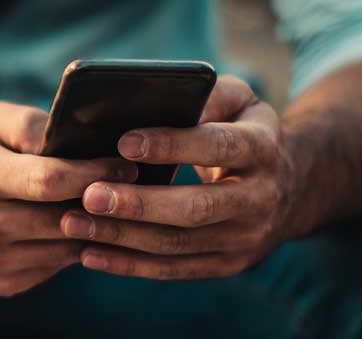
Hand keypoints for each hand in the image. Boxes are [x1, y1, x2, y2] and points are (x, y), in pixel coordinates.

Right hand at [0, 101, 138, 295]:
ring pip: (63, 249)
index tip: (125, 167)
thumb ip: (31, 123)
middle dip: (102, 205)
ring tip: (110, 209)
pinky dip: (68, 250)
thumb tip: (74, 137)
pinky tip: (75, 230)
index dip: (93, 174)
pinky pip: (52, 268)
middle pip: (61, 220)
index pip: (49, 180)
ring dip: (91, 231)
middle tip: (131, 190)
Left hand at [61, 76, 297, 279]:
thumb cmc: (239, 129)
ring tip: (73, 222)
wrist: (288, 187)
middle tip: (89, 194)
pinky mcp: (227, 264)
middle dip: (140, 204)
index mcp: (261, 148)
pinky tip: (89, 252)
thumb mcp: (237, 100)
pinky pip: (173, 268)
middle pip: (196, 207)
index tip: (123, 143)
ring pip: (178, 244)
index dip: (172, 145)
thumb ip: (207, 93)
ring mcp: (245, 238)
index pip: (217, 146)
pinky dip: (129, 264)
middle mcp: (260, 198)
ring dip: (123, 237)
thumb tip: (163, 96)